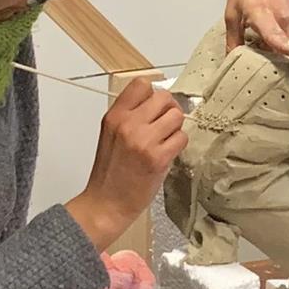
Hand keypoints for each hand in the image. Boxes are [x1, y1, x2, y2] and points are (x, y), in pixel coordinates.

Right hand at [66, 79, 187, 250]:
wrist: (106, 204)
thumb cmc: (110, 173)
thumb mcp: (110, 135)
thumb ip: (130, 116)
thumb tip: (158, 104)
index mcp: (114, 116)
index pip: (141, 84)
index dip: (153, 94)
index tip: (155, 107)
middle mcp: (128, 124)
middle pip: (164, 98)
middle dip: (169, 111)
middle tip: (165, 126)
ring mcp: (144, 140)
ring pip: (177, 116)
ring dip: (175, 129)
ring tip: (165, 142)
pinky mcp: (158, 158)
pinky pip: (182, 138)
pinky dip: (179, 145)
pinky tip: (167, 154)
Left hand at [225, 0, 288, 57]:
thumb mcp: (231, 13)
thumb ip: (233, 39)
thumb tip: (231, 58)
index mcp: (262, 14)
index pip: (277, 37)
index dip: (287, 49)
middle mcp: (282, 16)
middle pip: (281, 50)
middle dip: (269, 58)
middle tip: (255, 52)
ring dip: (281, 51)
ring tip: (266, 45)